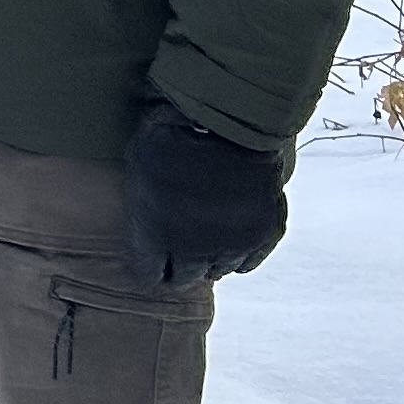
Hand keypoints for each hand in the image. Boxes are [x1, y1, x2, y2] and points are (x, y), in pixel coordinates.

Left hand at [122, 105, 286, 286]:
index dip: (149, 269)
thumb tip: (138, 206)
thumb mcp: (138, 160)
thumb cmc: (175, 134)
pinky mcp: (265, 235)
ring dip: (209, 260)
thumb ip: (139, 193)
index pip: (149, 274)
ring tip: (205, 245)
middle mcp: (195, 249)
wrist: (233, 124)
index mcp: (157, 234)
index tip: (151, 264)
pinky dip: (239, 255)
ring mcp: (233, 244)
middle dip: (178, 270)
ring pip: (217, 270)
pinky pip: (248, 262)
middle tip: (177, 258)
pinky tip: (232, 242)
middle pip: (184, 278)